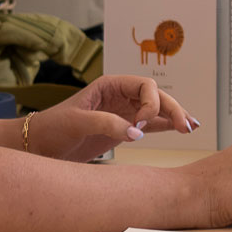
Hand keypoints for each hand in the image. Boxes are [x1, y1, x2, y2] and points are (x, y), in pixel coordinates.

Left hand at [31, 75, 192, 162]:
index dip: (151, 102)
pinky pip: (150, 125)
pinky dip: (166, 126)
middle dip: (172, 109)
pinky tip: (180, 129)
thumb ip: (106, 123)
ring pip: (157, 111)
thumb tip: (137, 132)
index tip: (141, 123)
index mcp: (110, 86)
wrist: (39, 146)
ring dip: (174, 117)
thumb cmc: (53, 128)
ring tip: (192, 127)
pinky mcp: (123, 129)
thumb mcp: (77, 122)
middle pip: (155, 97)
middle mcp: (120, 96)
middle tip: (186, 126)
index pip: (144, 85)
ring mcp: (123, 113)